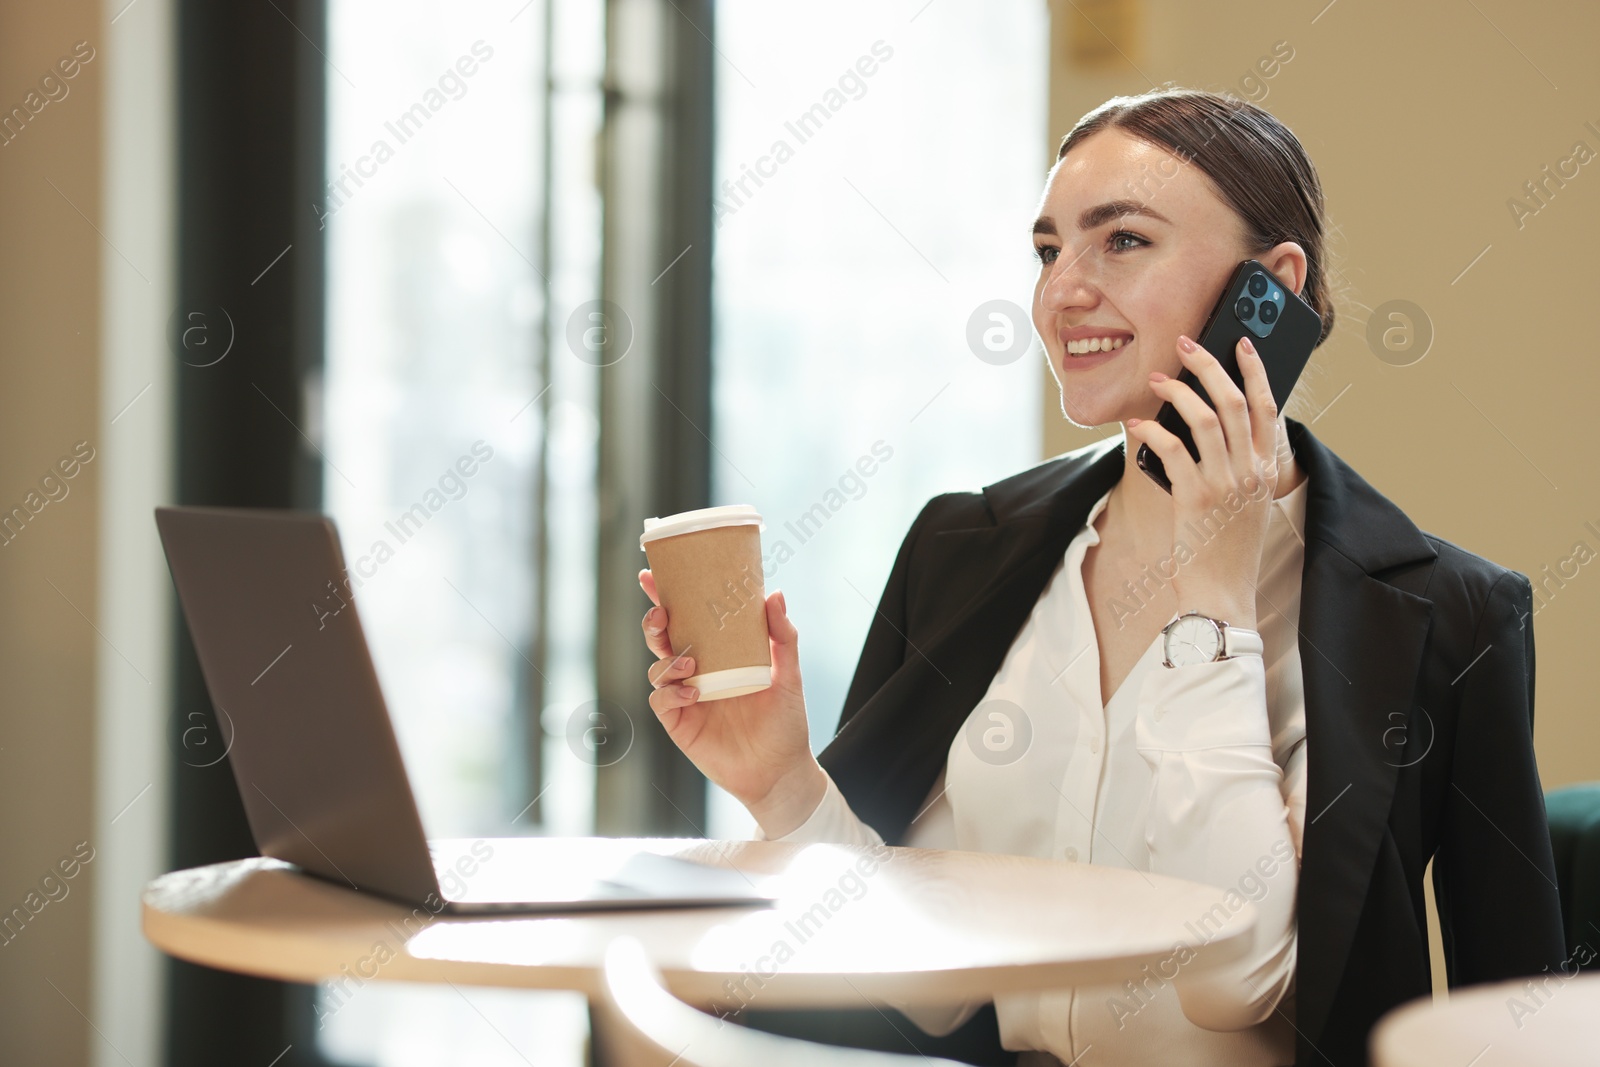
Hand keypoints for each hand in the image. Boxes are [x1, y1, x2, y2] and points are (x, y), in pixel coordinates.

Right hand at [638, 568, 825, 836]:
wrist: (780, 771)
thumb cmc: (785, 721)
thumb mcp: (789, 674)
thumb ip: (783, 636)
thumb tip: (775, 592)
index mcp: (720, 651)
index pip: (688, 617)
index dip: (666, 596)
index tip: (652, 575)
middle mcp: (698, 669)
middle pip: (663, 637)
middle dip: (654, 621)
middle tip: (662, 613)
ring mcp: (686, 695)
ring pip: (657, 666)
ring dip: (666, 658)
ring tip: (691, 663)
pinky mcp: (679, 722)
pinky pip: (661, 700)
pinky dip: (671, 692)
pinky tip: (694, 693)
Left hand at [1125, 334, 1281, 627]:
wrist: (1221, 593)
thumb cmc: (1228, 549)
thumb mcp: (1247, 504)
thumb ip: (1239, 467)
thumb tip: (1208, 427)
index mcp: (1268, 470)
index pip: (1268, 407)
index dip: (1255, 370)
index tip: (1240, 344)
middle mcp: (1251, 472)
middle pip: (1234, 401)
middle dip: (1209, 365)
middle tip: (1186, 344)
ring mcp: (1224, 483)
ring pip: (1205, 418)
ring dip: (1178, 391)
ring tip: (1158, 379)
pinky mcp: (1194, 497)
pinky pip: (1172, 450)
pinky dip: (1153, 431)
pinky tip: (1139, 424)